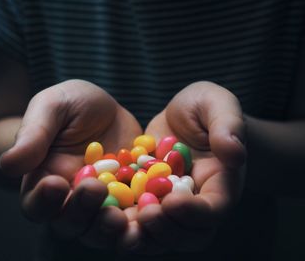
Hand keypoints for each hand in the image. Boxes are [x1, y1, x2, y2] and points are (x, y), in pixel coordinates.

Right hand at [0, 79, 142, 248]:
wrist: (107, 109)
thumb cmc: (72, 104)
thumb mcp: (53, 107)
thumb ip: (34, 133)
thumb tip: (9, 163)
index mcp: (46, 180)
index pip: (37, 203)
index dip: (44, 200)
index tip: (56, 182)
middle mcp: (73, 199)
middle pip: (72, 222)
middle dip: (82, 212)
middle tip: (95, 190)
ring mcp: (105, 203)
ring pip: (103, 228)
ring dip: (112, 227)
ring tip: (124, 216)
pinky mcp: (132, 199)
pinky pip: (137, 216)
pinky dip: (143, 218)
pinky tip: (154, 209)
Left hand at [119, 81, 245, 254]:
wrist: (181, 118)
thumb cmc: (205, 108)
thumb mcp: (217, 105)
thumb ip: (228, 126)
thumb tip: (236, 153)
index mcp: (219, 184)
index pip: (212, 210)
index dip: (194, 212)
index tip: (173, 201)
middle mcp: (195, 203)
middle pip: (187, 234)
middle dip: (166, 229)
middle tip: (145, 213)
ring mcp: (169, 205)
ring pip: (160, 235)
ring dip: (142, 234)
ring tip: (120, 218)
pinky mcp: (147, 200)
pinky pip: (136, 219)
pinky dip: (121, 221)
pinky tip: (103, 210)